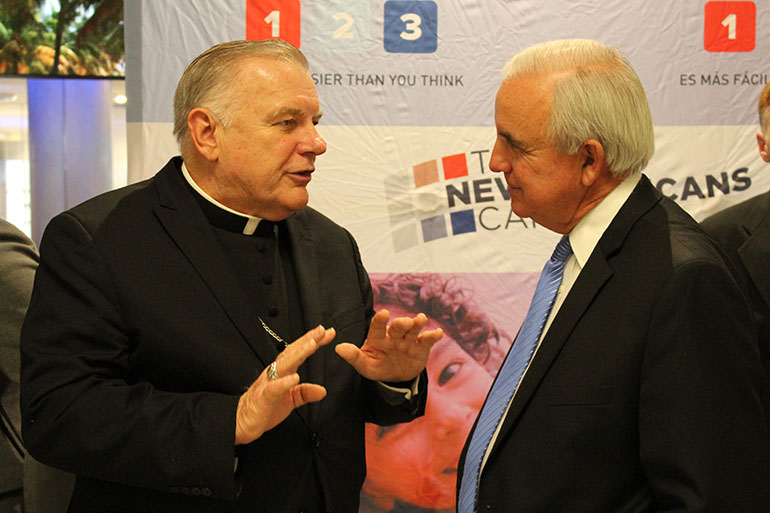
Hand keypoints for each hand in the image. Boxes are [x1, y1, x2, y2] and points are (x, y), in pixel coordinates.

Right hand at [235, 325, 334, 444]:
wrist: (240, 421)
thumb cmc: (264, 407)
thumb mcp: (290, 400)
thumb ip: (305, 393)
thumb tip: (322, 391)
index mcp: (282, 372)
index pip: (299, 352)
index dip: (313, 341)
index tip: (328, 333)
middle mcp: (275, 373)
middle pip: (292, 352)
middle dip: (308, 340)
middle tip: (322, 330)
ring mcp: (268, 383)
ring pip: (284, 364)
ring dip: (299, 353)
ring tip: (312, 345)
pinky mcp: (263, 397)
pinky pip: (274, 388)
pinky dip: (284, 382)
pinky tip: (295, 377)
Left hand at [335, 310, 442, 381]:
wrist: (395, 377)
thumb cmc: (377, 366)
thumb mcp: (365, 365)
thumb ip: (354, 357)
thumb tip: (338, 348)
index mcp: (378, 337)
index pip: (377, 326)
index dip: (380, 320)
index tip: (383, 314)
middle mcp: (394, 335)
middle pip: (398, 327)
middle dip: (402, 323)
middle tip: (405, 322)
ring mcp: (408, 340)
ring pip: (413, 330)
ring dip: (417, 324)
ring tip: (421, 319)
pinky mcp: (421, 348)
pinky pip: (427, 340)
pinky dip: (433, 336)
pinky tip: (438, 333)